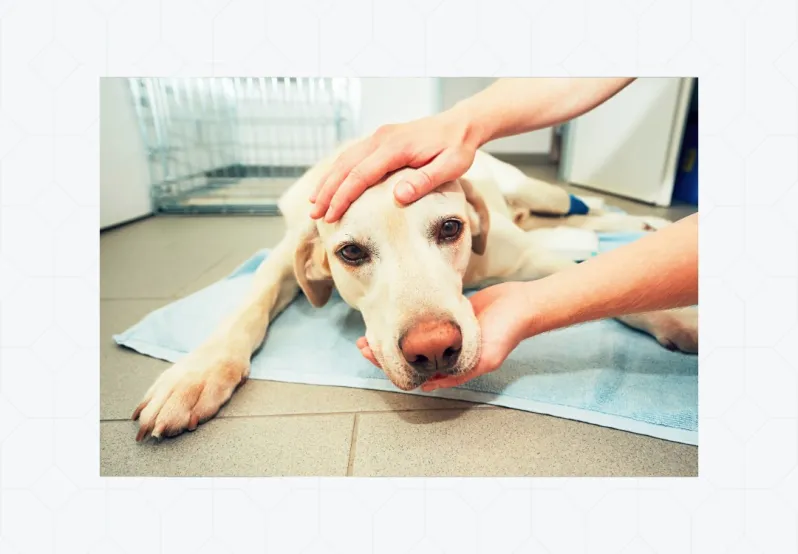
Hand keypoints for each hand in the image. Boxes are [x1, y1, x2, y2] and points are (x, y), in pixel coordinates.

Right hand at [309, 110, 480, 221]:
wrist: (460, 124)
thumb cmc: (457, 148)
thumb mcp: (450, 167)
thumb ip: (424, 181)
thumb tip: (398, 196)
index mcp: (396, 147)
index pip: (361, 174)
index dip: (343, 196)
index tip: (331, 215)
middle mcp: (382, 138)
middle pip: (345, 166)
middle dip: (327, 191)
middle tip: (314, 215)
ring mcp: (379, 137)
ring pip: (345, 159)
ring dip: (328, 181)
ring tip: (315, 203)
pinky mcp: (380, 139)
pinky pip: (353, 155)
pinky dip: (338, 171)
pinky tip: (331, 185)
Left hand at [356, 281, 534, 390]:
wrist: (521, 305)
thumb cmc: (505, 333)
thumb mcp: (484, 359)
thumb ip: (458, 373)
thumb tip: (427, 386)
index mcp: (451, 366)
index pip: (413, 370)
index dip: (390, 365)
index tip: (371, 353)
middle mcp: (445, 352)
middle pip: (407, 355)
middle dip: (383, 350)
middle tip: (363, 342)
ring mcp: (445, 334)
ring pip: (410, 338)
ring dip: (391, 335)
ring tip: (371, 329)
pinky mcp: (448, 315)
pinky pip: (422, 321)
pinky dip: (406, 321)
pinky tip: (392, 315)